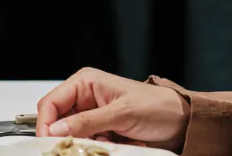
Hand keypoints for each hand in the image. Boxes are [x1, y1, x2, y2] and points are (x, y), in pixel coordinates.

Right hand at [36, 68, 189, 151]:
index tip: (48, 142)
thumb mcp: (121, 114)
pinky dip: (99, 150)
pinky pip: (89, 144)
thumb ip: (86, 122)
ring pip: (74, 136)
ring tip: (111, 145)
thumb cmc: (158, 107)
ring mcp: (93, 116)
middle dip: (69, 137)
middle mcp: (85, 98)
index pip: (52, 103)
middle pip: (60, 122)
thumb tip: (55, 130)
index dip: (46, 123)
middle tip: (76, 149)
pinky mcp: (102, 132)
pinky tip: (118, 146)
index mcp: (85, 83)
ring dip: (88, 145)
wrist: (185, 122)